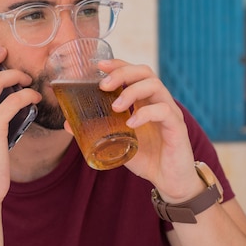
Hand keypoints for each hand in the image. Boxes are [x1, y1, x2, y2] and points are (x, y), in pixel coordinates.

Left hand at [97, 59, 203, 202]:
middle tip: (103, 85)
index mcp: (145, 100)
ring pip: (155, 86)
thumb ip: (98, 130)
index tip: (99, 66)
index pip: (134, 72)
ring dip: (132, 92)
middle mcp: (158, 101)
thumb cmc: (146, 157)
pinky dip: (145, 114)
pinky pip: (164, 110)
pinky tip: (131, 123)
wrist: (169, 180)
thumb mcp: (118, 141)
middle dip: (122, 73)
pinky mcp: (177, 126)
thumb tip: (68, 124)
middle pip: (145, 72)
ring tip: (115, 107)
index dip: (118, 65)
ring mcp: (170, 111)